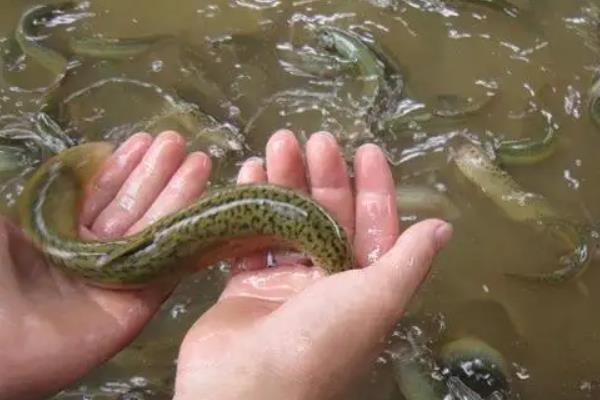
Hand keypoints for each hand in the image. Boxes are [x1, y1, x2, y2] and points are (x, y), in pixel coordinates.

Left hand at [0, 131, 211, 399]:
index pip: (98, 194)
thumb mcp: (5, 223)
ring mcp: (115, 280)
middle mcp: (90, 254)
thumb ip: (43, 192)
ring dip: (177, 195)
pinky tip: (202, 209)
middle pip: (131, 208)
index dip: (121, 166)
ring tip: (198, 160)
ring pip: (153, 231)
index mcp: (58, 233)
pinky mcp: (136, 306)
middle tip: (177, 142)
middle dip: (155, 173)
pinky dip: (187, 239)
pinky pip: (167, 268)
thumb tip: (71, 164)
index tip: (143, 141)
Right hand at [174, 130, 452, 399]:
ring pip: (288, 220)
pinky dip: (249, 206)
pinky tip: (249, 173)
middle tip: (314, 139)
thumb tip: (443, 227)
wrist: (244, 388)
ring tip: (277, 143)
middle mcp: (325, 283)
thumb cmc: (318, 342)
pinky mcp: (245, 285)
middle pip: (327, 216)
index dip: (375, 187)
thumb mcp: (376, 299)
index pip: (375, 226)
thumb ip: (408, 261)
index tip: (366, 149)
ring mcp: (284, 284)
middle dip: (324, 175)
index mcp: (362, 287)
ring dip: (284, 181)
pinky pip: (250, 236)